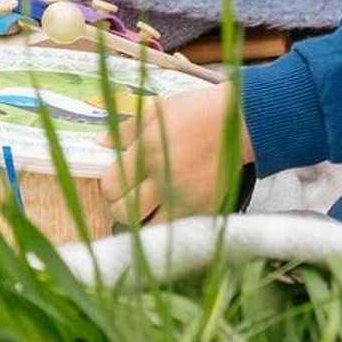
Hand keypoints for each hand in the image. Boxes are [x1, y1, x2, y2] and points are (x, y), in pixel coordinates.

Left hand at [103, 79, 250, 224]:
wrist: (240, 123)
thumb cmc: (197, 111)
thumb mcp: (158, 111)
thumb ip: (128, 129)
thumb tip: (100, 142)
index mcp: (148, 150)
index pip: (111, 184)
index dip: (109, 185)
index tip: (116, 181)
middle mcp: (163, 178)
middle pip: (123, 211)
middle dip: (119, 205)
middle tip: (127, 196)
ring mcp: (183, 197)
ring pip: (146, 229)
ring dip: (140, 222)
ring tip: (145, 210)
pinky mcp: (202, 209)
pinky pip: (174, 230)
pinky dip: (165, 226)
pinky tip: (166, 212)